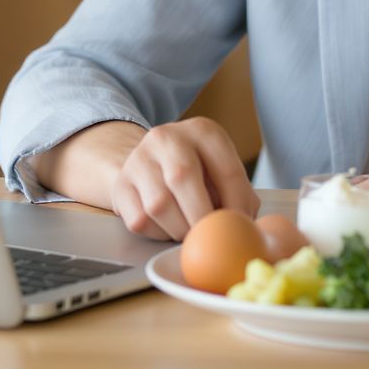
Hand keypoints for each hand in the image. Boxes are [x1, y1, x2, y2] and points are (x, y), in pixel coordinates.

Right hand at [110, 117, 259, 240]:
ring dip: (179, 228)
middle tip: (211, 237)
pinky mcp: (121, 186)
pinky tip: (168, 227)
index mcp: (202, 131)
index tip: (240, 225)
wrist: (148, 162)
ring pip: (158, 204)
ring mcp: (139, 160)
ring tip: (190, 232)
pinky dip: (158, 233)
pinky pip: (140, 220)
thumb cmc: (195, 169)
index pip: (226, 168)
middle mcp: (167, 138)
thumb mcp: (219, 167)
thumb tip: (248, 224)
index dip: (238, 203)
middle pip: (183, 178)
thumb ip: (238, 192)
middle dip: (202, 216)